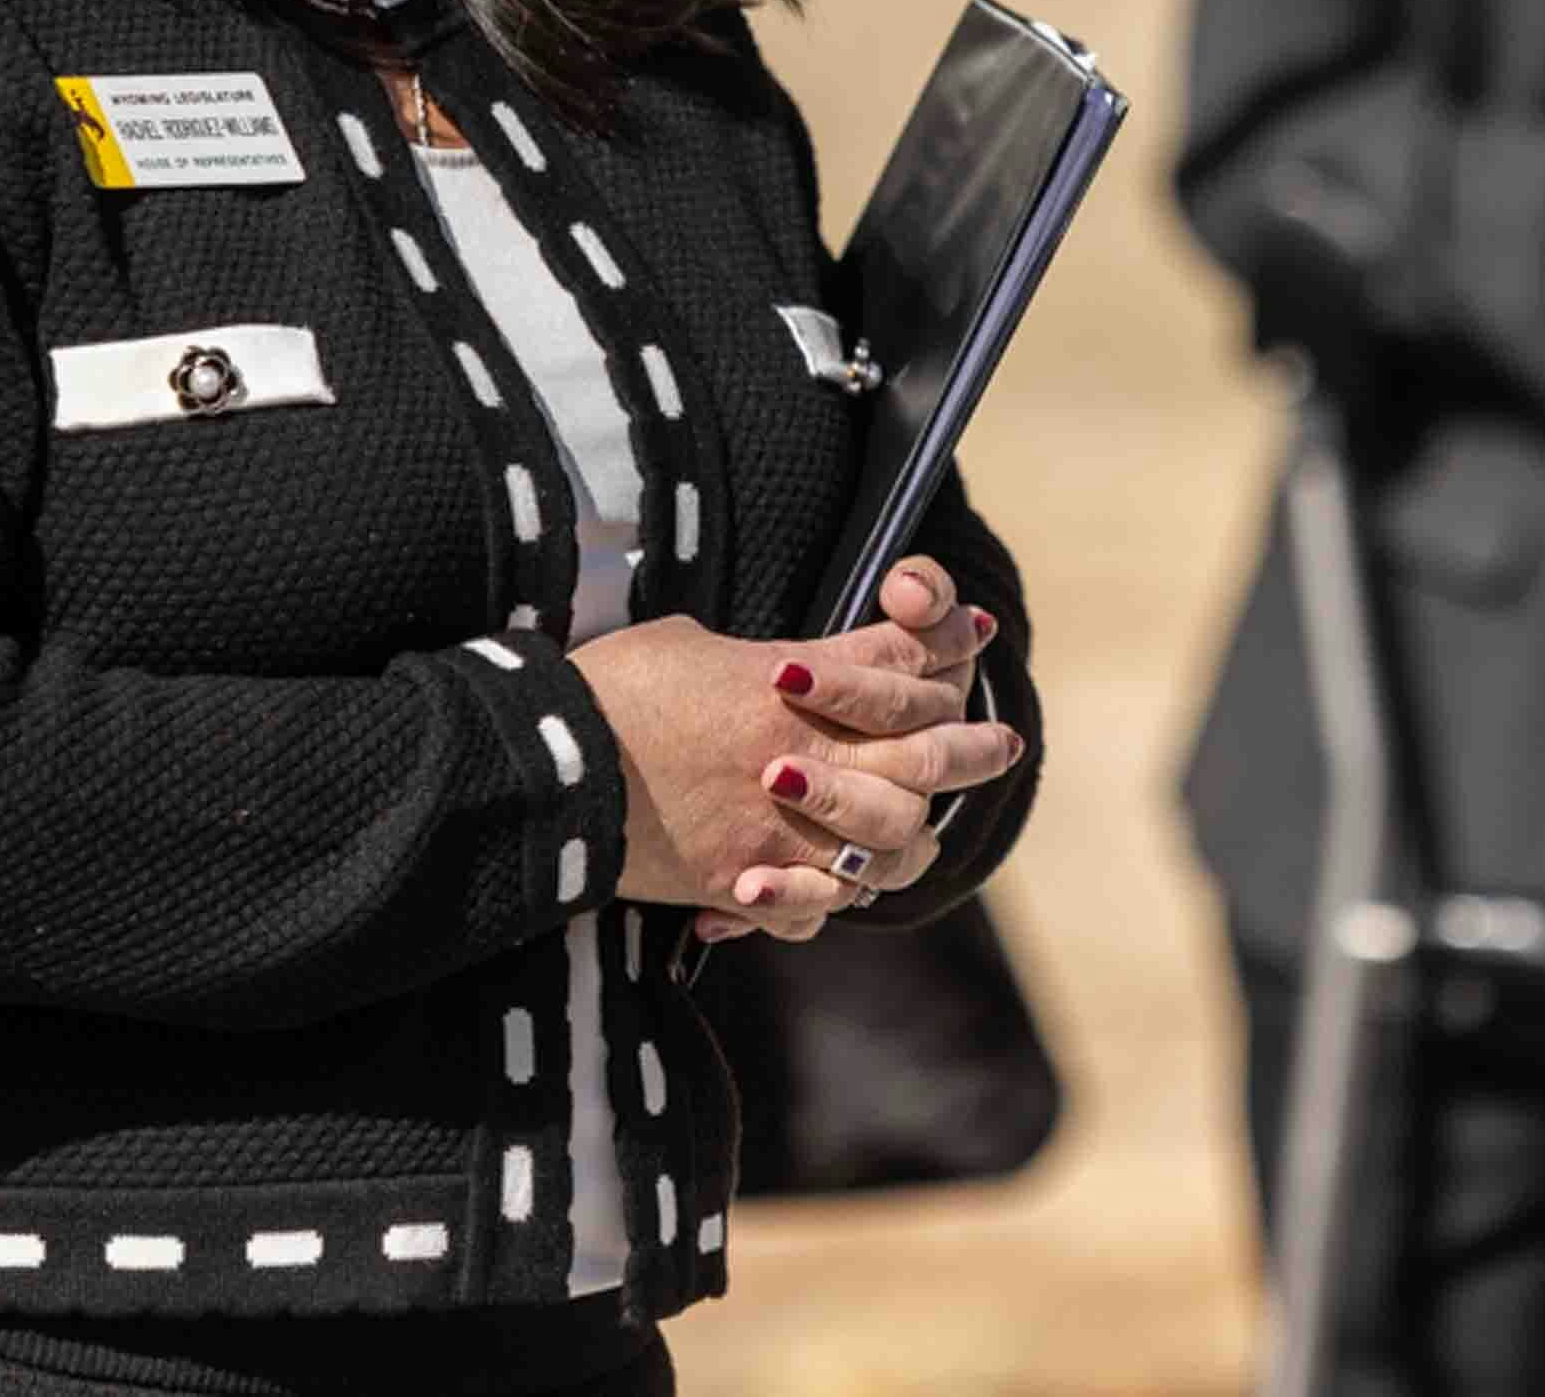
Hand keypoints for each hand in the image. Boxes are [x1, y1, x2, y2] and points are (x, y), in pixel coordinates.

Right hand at [570, 563, 1018, 943]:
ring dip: (912, 833)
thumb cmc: (609, 689)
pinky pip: (815, 909)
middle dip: (971, 746)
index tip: (976, 635)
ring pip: (893, 842)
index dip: (944, 645)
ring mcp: (777, 829)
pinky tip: (822, 888)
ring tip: (929, 828)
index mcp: (789, 684)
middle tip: (1001, 744)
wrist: (543, 764)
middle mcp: (801, 757)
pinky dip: (821, 901)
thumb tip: (795, 670)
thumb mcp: (693, 644)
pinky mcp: (740, 884)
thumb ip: (762, 660)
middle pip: (924, 750)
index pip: (900, 663)